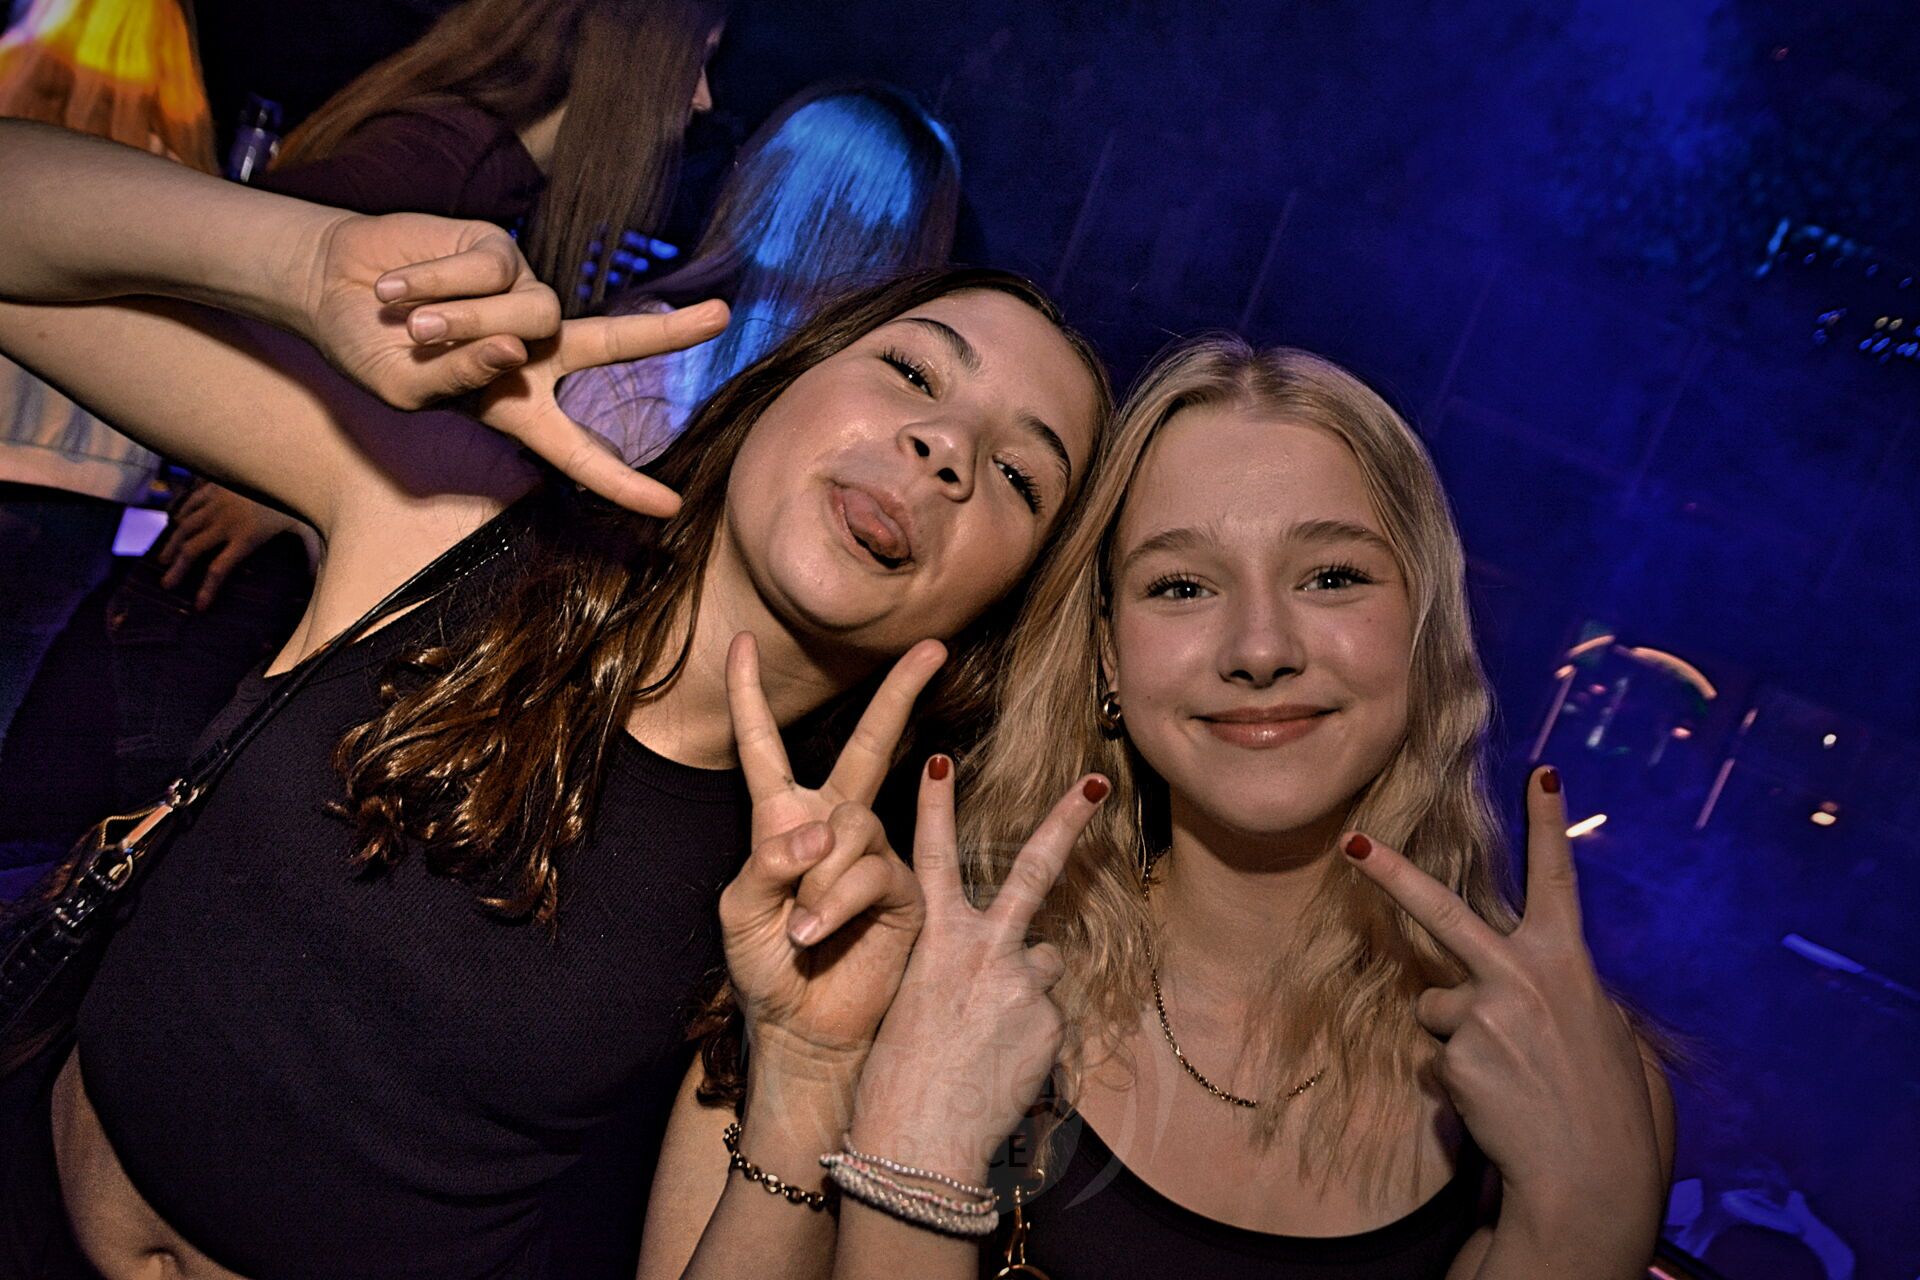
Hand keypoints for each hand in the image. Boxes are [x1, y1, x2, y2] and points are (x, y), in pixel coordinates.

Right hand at [155, 481, 305, 609]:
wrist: (286, 463)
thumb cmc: (298, 497)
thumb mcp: (307, 527)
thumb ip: (310, 553)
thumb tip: (315, 577)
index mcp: (246, 537)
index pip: (220, 570)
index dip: (207, 590)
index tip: (199, 606)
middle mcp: (226, 522)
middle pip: (193, 550)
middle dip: (178, 570)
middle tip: (166, 584)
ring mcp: (217, 503)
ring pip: (185, 526)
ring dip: (172, 544)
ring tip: (163, 560)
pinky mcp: (215, 487)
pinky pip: (191, 503)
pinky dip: (181, 514)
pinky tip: (175, 523)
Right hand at [296, 212, 727, 514]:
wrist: (333, 289)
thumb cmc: (373, 353)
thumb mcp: (407, 389)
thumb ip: (460, 378)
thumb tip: (515, 351)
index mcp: (520, 405)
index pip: (579, 452)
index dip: (622, 482)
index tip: (671, 507)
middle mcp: (536, 351)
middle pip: (612, 342)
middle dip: (667, 331)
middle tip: (721, 316)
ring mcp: (521, 296)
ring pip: (530, 313)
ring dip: (464, 323)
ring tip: (407, 323)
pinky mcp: (500, 250)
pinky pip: (488, 272)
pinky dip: (436, 285)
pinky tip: (396, 290)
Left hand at [718, 633, 945, 1075]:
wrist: (803, 1028)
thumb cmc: (764, 967)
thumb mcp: (739, 910)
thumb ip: (766, 862)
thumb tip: (819, 832)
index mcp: (781, 819)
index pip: (763, 746)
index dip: (752, 695)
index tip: (743, 642)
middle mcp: (833, 825)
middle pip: (868, 744)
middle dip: (900, 694)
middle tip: (934, 648)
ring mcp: (873, 854)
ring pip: (854, 825)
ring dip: (819, 879)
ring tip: (802, 928)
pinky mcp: (904, 889)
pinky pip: (873, 870)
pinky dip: (839, 900)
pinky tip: (820, 930)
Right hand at [846, 764, 1109, 1182]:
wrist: (918, 1142)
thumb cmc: (897, 1078)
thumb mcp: (913, 1002)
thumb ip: (959, 967)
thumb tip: (1007, 964)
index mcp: (934, 941)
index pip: (933, 858)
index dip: (935, 806)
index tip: (940, 759)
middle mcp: (984, 950)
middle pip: (1032, 871)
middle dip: (1066, 821)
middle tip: (1095, 782)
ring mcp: (1022, 984)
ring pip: (1044, 966)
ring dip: (1028, 988)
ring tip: (991, 1038)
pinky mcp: (1049, 1023)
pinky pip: (1049, 1017)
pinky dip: (1033, 1037)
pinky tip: (1004, 1068)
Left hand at [1343, 768, 1665, 1256]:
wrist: (1591, 1180)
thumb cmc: (1612, 1112)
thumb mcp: (1612, 1037)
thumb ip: (1568, 993)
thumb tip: (1537, 976)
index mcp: (1570, 965)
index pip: (1560, 880)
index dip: (1550, 823)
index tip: (1541, 771)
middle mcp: (1522, 976)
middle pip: (1442, 911)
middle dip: (1390, 872)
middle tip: (1348, 841)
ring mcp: (1482, 1014)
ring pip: (1436, 1008)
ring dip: (1459, 1039)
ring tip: (1508, 1079)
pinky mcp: (1453, 1056)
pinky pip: (1435, 1058)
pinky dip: (1457, 1081)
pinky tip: (1495, 1106)